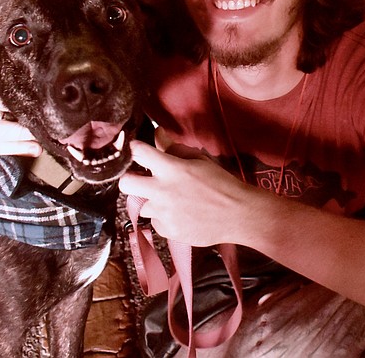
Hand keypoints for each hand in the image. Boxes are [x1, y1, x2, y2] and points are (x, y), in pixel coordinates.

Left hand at [119, 128, 255, 246]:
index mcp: (171, 169)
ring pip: (143, 206)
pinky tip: (181, 215)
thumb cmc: (222, 183)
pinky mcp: (168, 231)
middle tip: (141, 180)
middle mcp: (162, 191)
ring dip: (153, 202)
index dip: (135, 149)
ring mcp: (164, 213)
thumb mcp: (199, 161)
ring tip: (173, 202)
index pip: (139, 153)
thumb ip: (174, 149)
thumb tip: (157, 134)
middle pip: (126, 183)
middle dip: (130, 179)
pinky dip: (165, 219)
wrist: (238, 215)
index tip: (137, 150)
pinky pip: (157, 222)